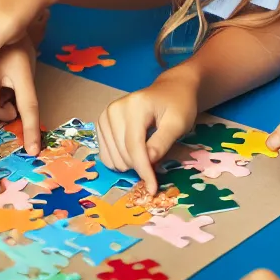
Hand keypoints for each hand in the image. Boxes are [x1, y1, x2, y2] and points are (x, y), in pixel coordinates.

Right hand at [97, 73, 196, 194]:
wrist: (169, 90)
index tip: (153, 188)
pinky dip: (119, 161)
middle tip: (156, 162)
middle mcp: (114, 109)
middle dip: (139, 166)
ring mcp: (106, 115)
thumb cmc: (178, 106)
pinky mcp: (102, 123)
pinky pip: (105, 154)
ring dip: (130, 165)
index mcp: (135, 105)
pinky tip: (133, 154)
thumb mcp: (178, 124)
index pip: (134, 145)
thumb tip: (148, 162)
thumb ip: (162, 143)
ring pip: (112, 157)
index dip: (143, 169)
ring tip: (146, 154)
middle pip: (122, 154)